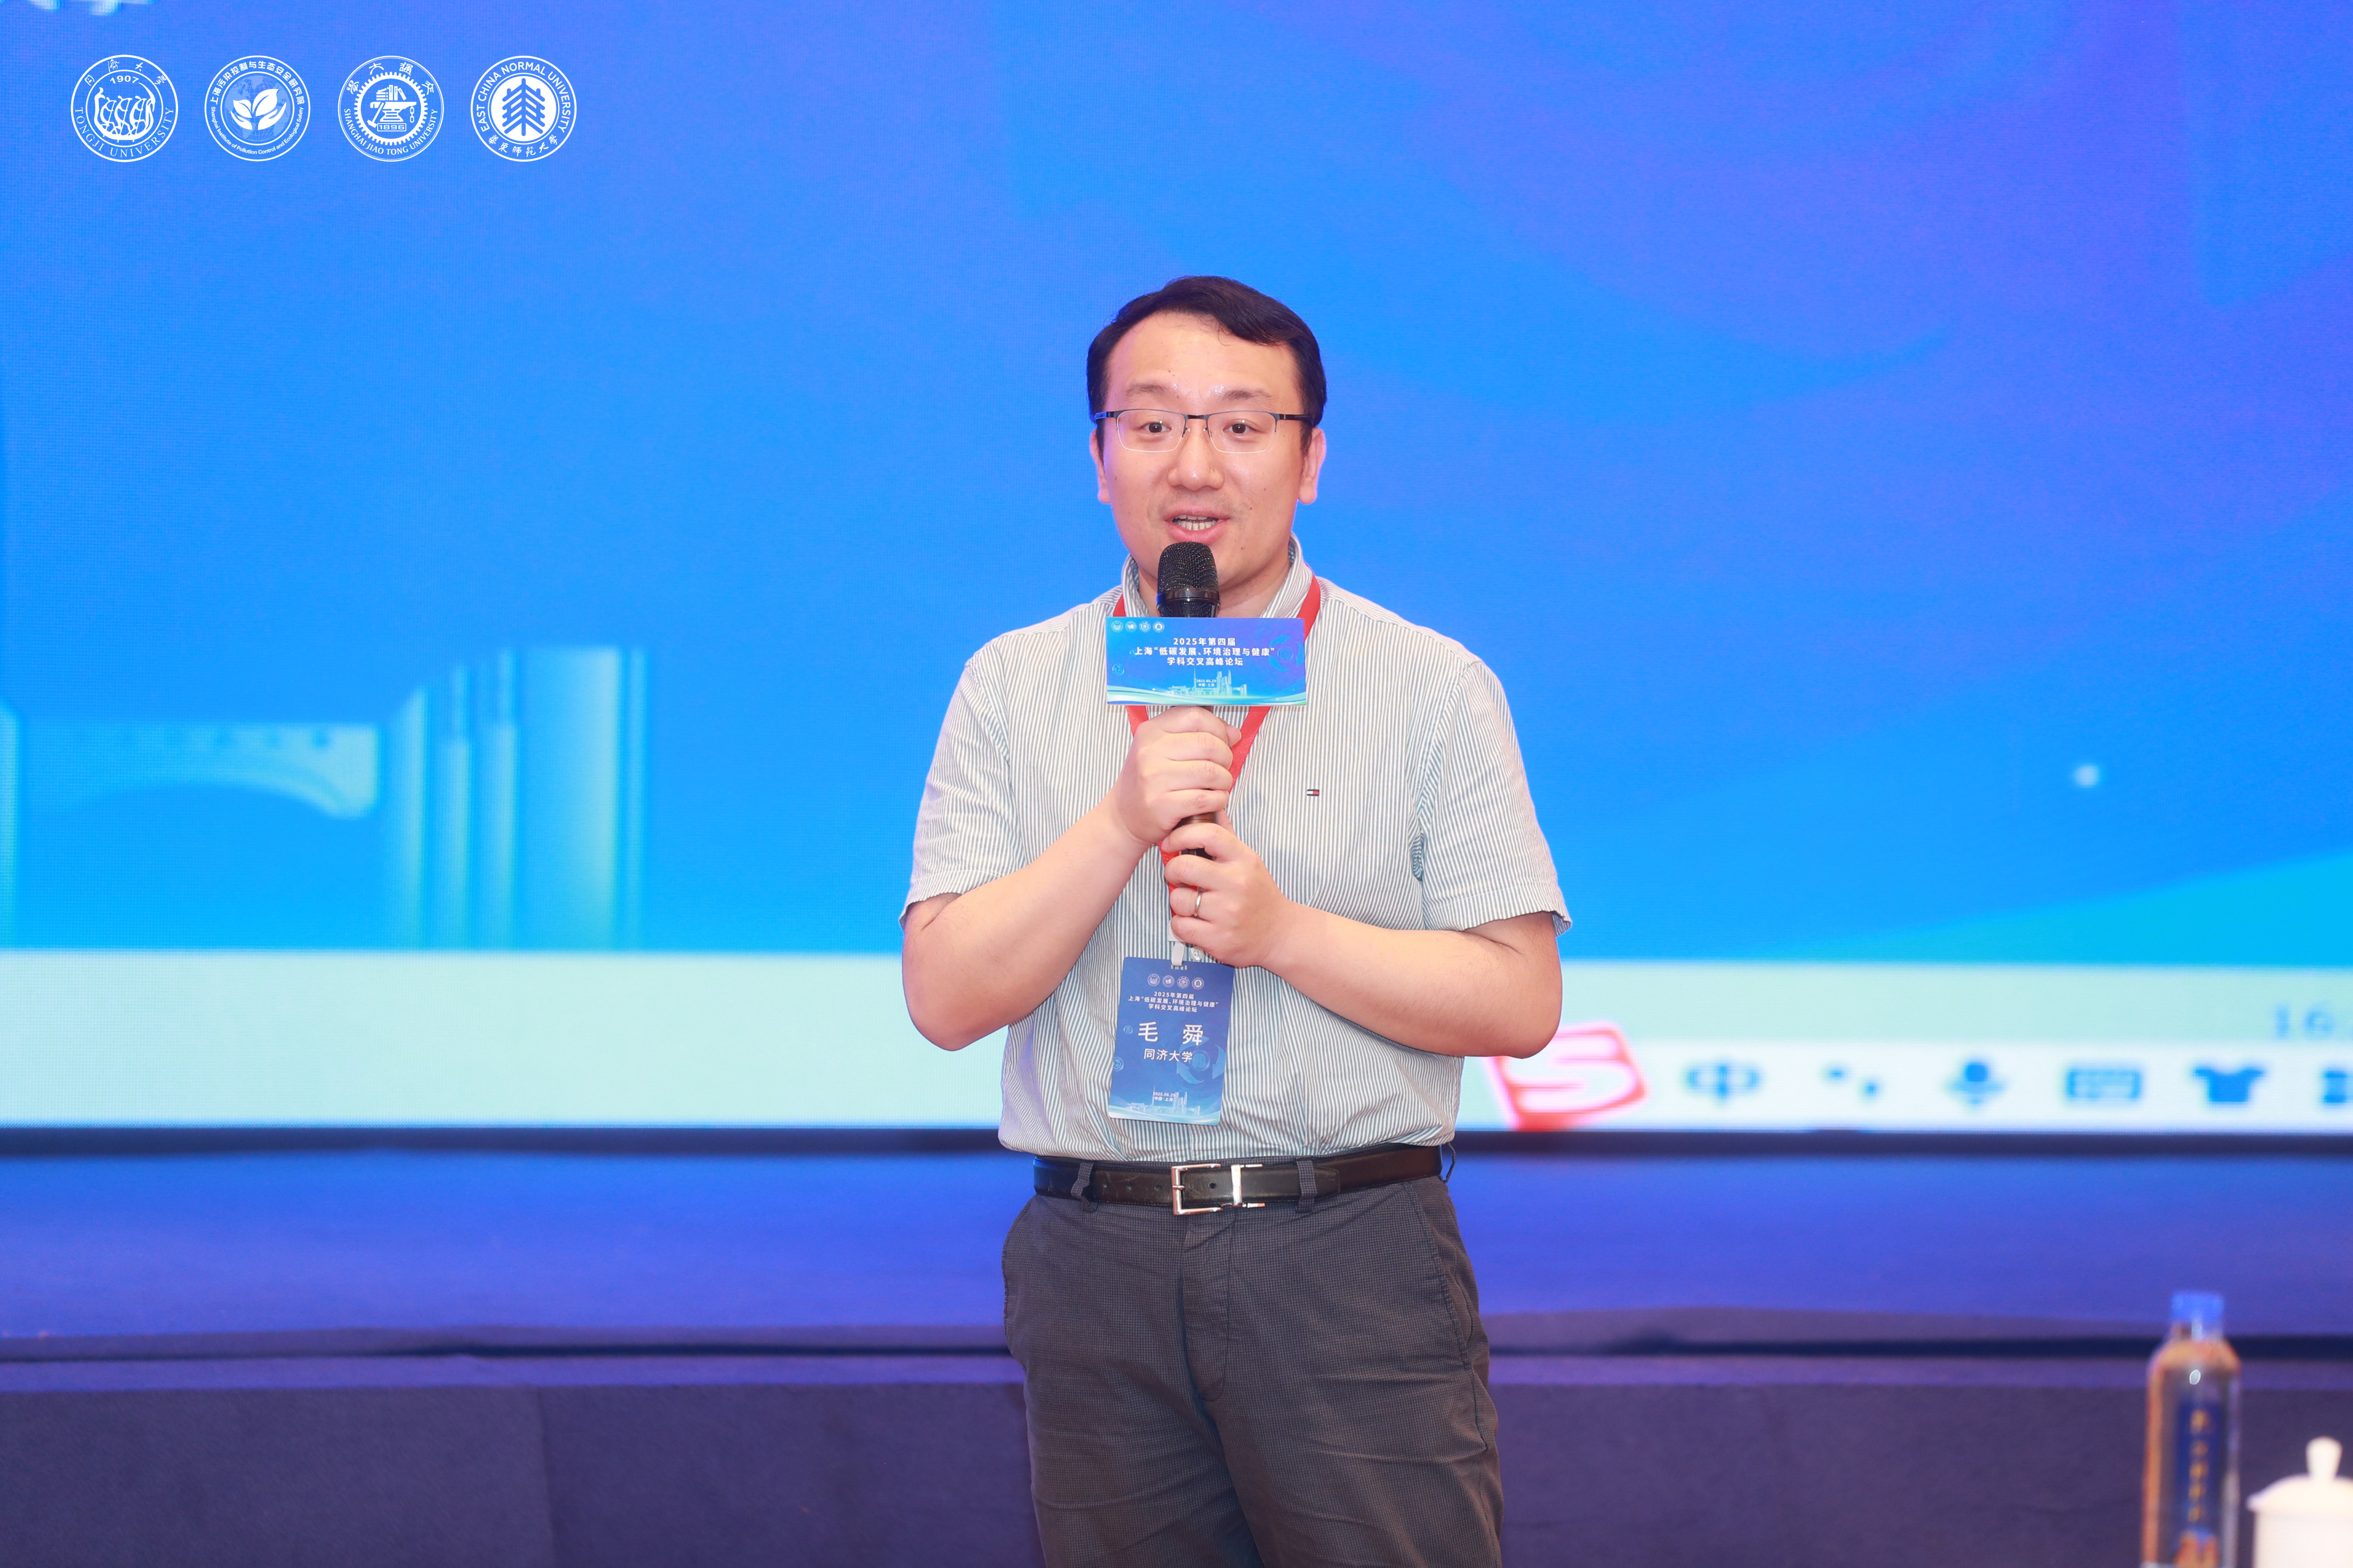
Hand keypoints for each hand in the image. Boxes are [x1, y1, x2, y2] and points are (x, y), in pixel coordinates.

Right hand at [1106, 709, 1240, 849]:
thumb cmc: (1150, 780)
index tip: (1223, 741)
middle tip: (1222, 767)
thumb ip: (1197, 735)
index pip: (1195, 715)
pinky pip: (1205, 798)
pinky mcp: (1161, 805)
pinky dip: (1218, 800)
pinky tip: (1213, 800)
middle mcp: (1150, 751)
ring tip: (1219, 786)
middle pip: (1208, 744)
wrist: (1124, 816)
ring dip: (1224, 781)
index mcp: (1151, 731)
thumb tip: (1233, 733)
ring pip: (1210, 772)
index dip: (1218, 728)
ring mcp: (1154, 778)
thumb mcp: (1164, 748)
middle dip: (1225, 757)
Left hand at [1162, 818, 1296, 969]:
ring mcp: (1227, 913)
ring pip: (1177, 899)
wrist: (1279, 933)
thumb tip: (1213, 806)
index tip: (1172, 842)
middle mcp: (1236, 884)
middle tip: (1178, 876)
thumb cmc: (1258, 894)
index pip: (1207, 834)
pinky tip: (1195, 921)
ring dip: (1178, 901)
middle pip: (1184, 867)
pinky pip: (1180, 926)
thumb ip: (1227, 835)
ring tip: (1191, 902)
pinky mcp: (1218, 939)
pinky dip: (1181, 924)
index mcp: (1243, 860)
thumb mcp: (1248, 860)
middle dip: (1173, 871)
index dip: (1181, 835)